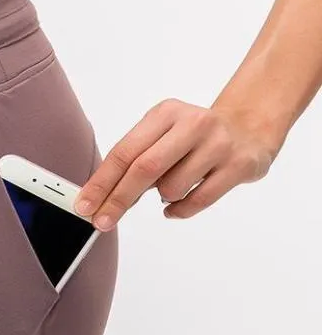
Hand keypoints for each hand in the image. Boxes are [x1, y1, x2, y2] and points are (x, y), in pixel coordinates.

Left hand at [73, 98, 282, 229]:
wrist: (250, 126)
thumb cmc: (193, 137)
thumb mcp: (161, 135)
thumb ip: (134, 162)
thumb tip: (99, 198)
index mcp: (165, 113)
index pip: (124, 152)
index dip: (101, 182)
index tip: (84, 206)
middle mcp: (193, 124)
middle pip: (145, 169)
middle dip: (118, 200)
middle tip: (102, 221)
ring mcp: (219, 144)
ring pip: (172, 188)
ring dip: (162, 197)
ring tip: (172, 186)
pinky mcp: (239, 166)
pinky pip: (197, 201)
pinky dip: (179, 210)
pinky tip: (175, 206)